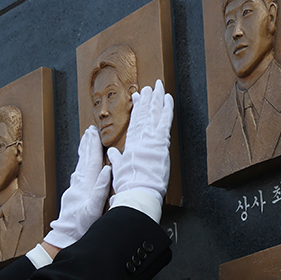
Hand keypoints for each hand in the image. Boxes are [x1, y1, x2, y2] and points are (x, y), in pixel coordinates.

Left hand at [43, 126, 112, 250]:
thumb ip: (100, 189)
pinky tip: (81, 165)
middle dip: (87, 145)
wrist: (64, 238)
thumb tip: (106, 169)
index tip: (94, 133)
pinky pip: (77, 174)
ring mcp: (74, 190)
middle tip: (88, 131)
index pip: (91, 161)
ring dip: (83, 152)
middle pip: (83, 160)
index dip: (93, 146)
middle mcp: (78, 185)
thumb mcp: (94, 210)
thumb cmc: (81, 227)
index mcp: (86, 186)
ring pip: (79, 166)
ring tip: (85, 142)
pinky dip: (80, 165)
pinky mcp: (72, 195)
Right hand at [107, 79, 172, 201]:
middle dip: (146, 99)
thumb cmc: (129, 185)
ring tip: (158, 86)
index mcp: (132, 144)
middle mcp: (141, 139)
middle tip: (148, 88)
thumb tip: (113, 153)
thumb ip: (117, 159)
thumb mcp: (119, 170)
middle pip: (144, 114)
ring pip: (154, 114)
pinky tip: (168, 98)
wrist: (138, 193)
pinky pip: (165, 120)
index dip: (137, 108)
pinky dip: (167, 108)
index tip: (137, 97)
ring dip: (156, 98)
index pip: (135, 121)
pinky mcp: (161, 142)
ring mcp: (151, 139)